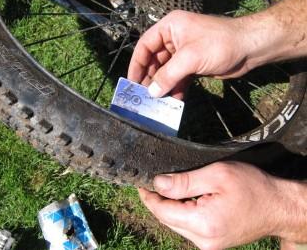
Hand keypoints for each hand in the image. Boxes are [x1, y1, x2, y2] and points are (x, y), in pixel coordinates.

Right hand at [128, 10, 250, 98]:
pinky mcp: (193, 65)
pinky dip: (175, 88)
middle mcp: (174, 39)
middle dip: (150, 78)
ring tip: (156, 102)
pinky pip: (178, 77)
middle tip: (143, 96)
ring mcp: (184, 53)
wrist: (250, 48)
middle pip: (154, 60)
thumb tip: (151, 93)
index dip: (137, 64)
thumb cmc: (219, 44)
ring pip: (166, 71)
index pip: (145, 45)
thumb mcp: (189, 58)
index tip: (131, 82)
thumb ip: (168, 75)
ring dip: (162, 86)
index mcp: (169, 27)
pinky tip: (173, 100)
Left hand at [139, 162, 306, 248]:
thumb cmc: (252, 187)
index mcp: (202, 223)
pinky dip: (181, 212)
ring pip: (176, 223)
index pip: (162, 211)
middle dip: (157, 201)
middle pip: (167, 219)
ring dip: (169, 206)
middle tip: (152, 181)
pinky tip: (184, 199)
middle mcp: (203, 240)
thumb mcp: (217, 175)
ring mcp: (208, 244)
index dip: (148, 197)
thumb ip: (184, 182)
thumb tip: (158, 184)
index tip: (140, 183)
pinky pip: (188, 227)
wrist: (279, 207)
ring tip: (169, 187)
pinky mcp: (213, 243)